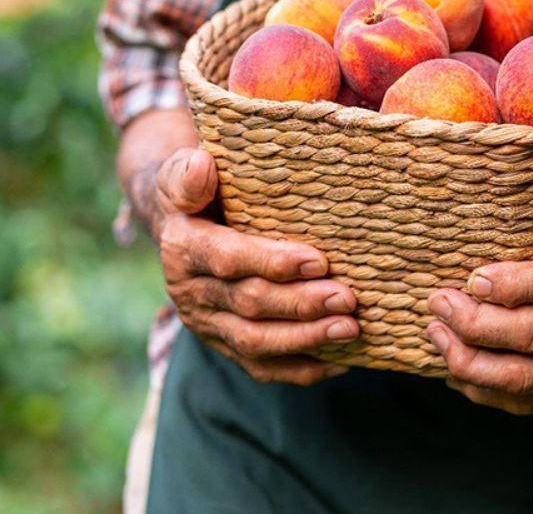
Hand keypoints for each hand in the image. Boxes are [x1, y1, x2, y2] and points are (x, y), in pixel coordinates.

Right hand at [144, 147, 359, 384]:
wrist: (183, 226)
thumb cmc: (199, 192)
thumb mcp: (184, 174)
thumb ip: (190, 174)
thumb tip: (202, 164)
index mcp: (183, 248)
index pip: (229, 260)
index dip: (273, 262)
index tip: (319, 261)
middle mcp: (190, 292)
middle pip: (249, 305)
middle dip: (301, 305)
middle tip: (347, 299)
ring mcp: (207, 325)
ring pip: (256, 342)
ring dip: (306, 339)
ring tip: (350, 329)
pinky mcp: (224, 345)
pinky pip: (261, 367)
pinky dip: (301, 368)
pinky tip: (341, 361)